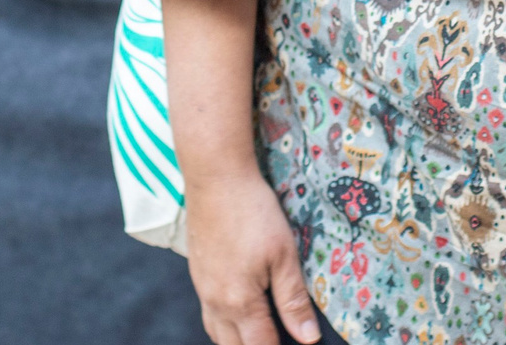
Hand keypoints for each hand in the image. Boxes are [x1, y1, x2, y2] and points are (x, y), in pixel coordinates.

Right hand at [182, 164, 320, 344]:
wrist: (215, 178)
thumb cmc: (254, 212)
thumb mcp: (284, 255)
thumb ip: (293, 300)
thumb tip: (308, 338)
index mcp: (239, 302)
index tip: (298, 344)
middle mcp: (215, 302)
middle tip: (279, 338)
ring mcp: (203, 288)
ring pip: (217, 332)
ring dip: (237, 340)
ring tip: (259, 333)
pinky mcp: (197, 273)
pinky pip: (208, 313)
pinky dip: (224, 323)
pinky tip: (238, 311)